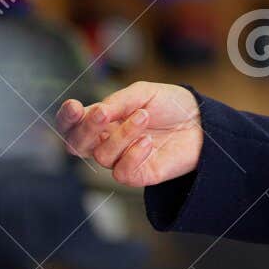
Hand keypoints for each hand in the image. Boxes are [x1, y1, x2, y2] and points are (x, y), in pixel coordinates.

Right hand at [57, 81, 201, 187]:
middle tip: (102, 113)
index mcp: (103, 121)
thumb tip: (95, 112)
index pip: (72, 125)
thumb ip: (117, 102)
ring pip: (102, 156)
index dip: (66, 119)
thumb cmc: (171, 105)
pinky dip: (133, 155)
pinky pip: (122, 173)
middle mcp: (108, 142)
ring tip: (144, 117)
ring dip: (121, 135)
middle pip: (76, 145)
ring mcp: (122, 160)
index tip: (74, 106)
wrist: (202, 121)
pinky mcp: (139, 175)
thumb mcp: (142, 93)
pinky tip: (148, 142)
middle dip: (85, 129)